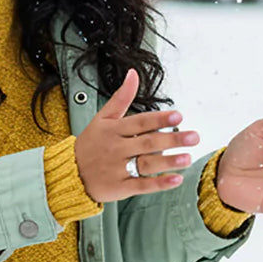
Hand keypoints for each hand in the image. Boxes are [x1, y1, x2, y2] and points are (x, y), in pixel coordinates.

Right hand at [74, 69, 199, 202]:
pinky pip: (142, 185)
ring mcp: (118, 169)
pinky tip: (176, 180)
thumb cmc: (91, 143)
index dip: (159, 119)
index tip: (179, 115)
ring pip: (146, 164)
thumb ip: (121, 97)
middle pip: (147, 143)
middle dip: (172, 139)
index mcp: (114, 130)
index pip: (140, 122)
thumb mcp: (102, 118)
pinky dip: (159, 184)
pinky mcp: (119, 188)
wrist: (68, 173)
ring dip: (168, 162)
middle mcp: (117, 148)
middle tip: (194, 137)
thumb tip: (133, 73)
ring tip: (188, 158)